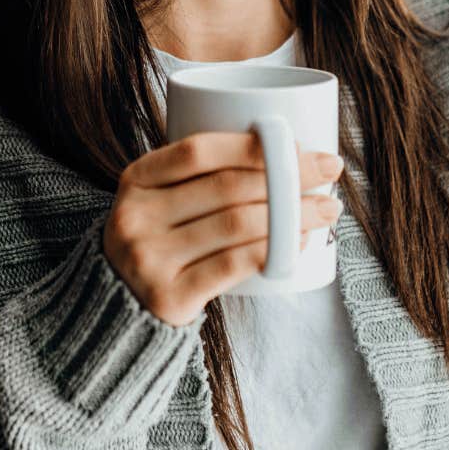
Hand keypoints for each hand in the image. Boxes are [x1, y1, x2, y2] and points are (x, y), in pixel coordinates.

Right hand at [103, 132, 343, 325]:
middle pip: (227, 187)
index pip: (199, 150)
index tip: (301, 145)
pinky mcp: (169, 297)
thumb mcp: (158, 200)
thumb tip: (286, 150)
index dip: (254, 145)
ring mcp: (149, 259)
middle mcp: (136, 216)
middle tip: (329, 172)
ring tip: (326, 209)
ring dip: (293, 215)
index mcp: (136, 180)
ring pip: (237, 225)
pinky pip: (234, 265)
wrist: (119, 305)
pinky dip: (274, 251)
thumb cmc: (159, 240)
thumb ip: (198, 175)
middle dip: (289, 176)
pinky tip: (300, 243)